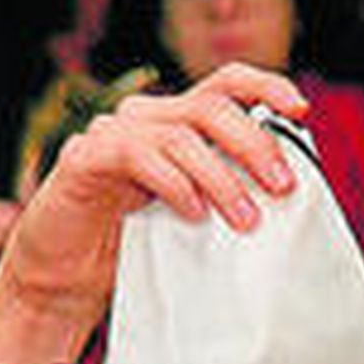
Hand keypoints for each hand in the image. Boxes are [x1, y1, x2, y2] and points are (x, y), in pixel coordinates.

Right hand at [0, 64, 307, 363]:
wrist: (62, 278)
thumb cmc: (129, 248)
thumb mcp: (190, 217)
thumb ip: (224, 194)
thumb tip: (284, 196)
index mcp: (174, 124)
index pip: (224, 85)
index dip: (265, 86)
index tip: (301, 110)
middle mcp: (145, 119)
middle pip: (211, 107)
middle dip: (254, 144)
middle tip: (281, 187)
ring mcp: (112, 135)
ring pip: (180, 135)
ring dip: (222, 178)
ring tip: (245, 219)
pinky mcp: (84, 159)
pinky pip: (138, 157)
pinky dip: (174, 184)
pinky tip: (193, 214)